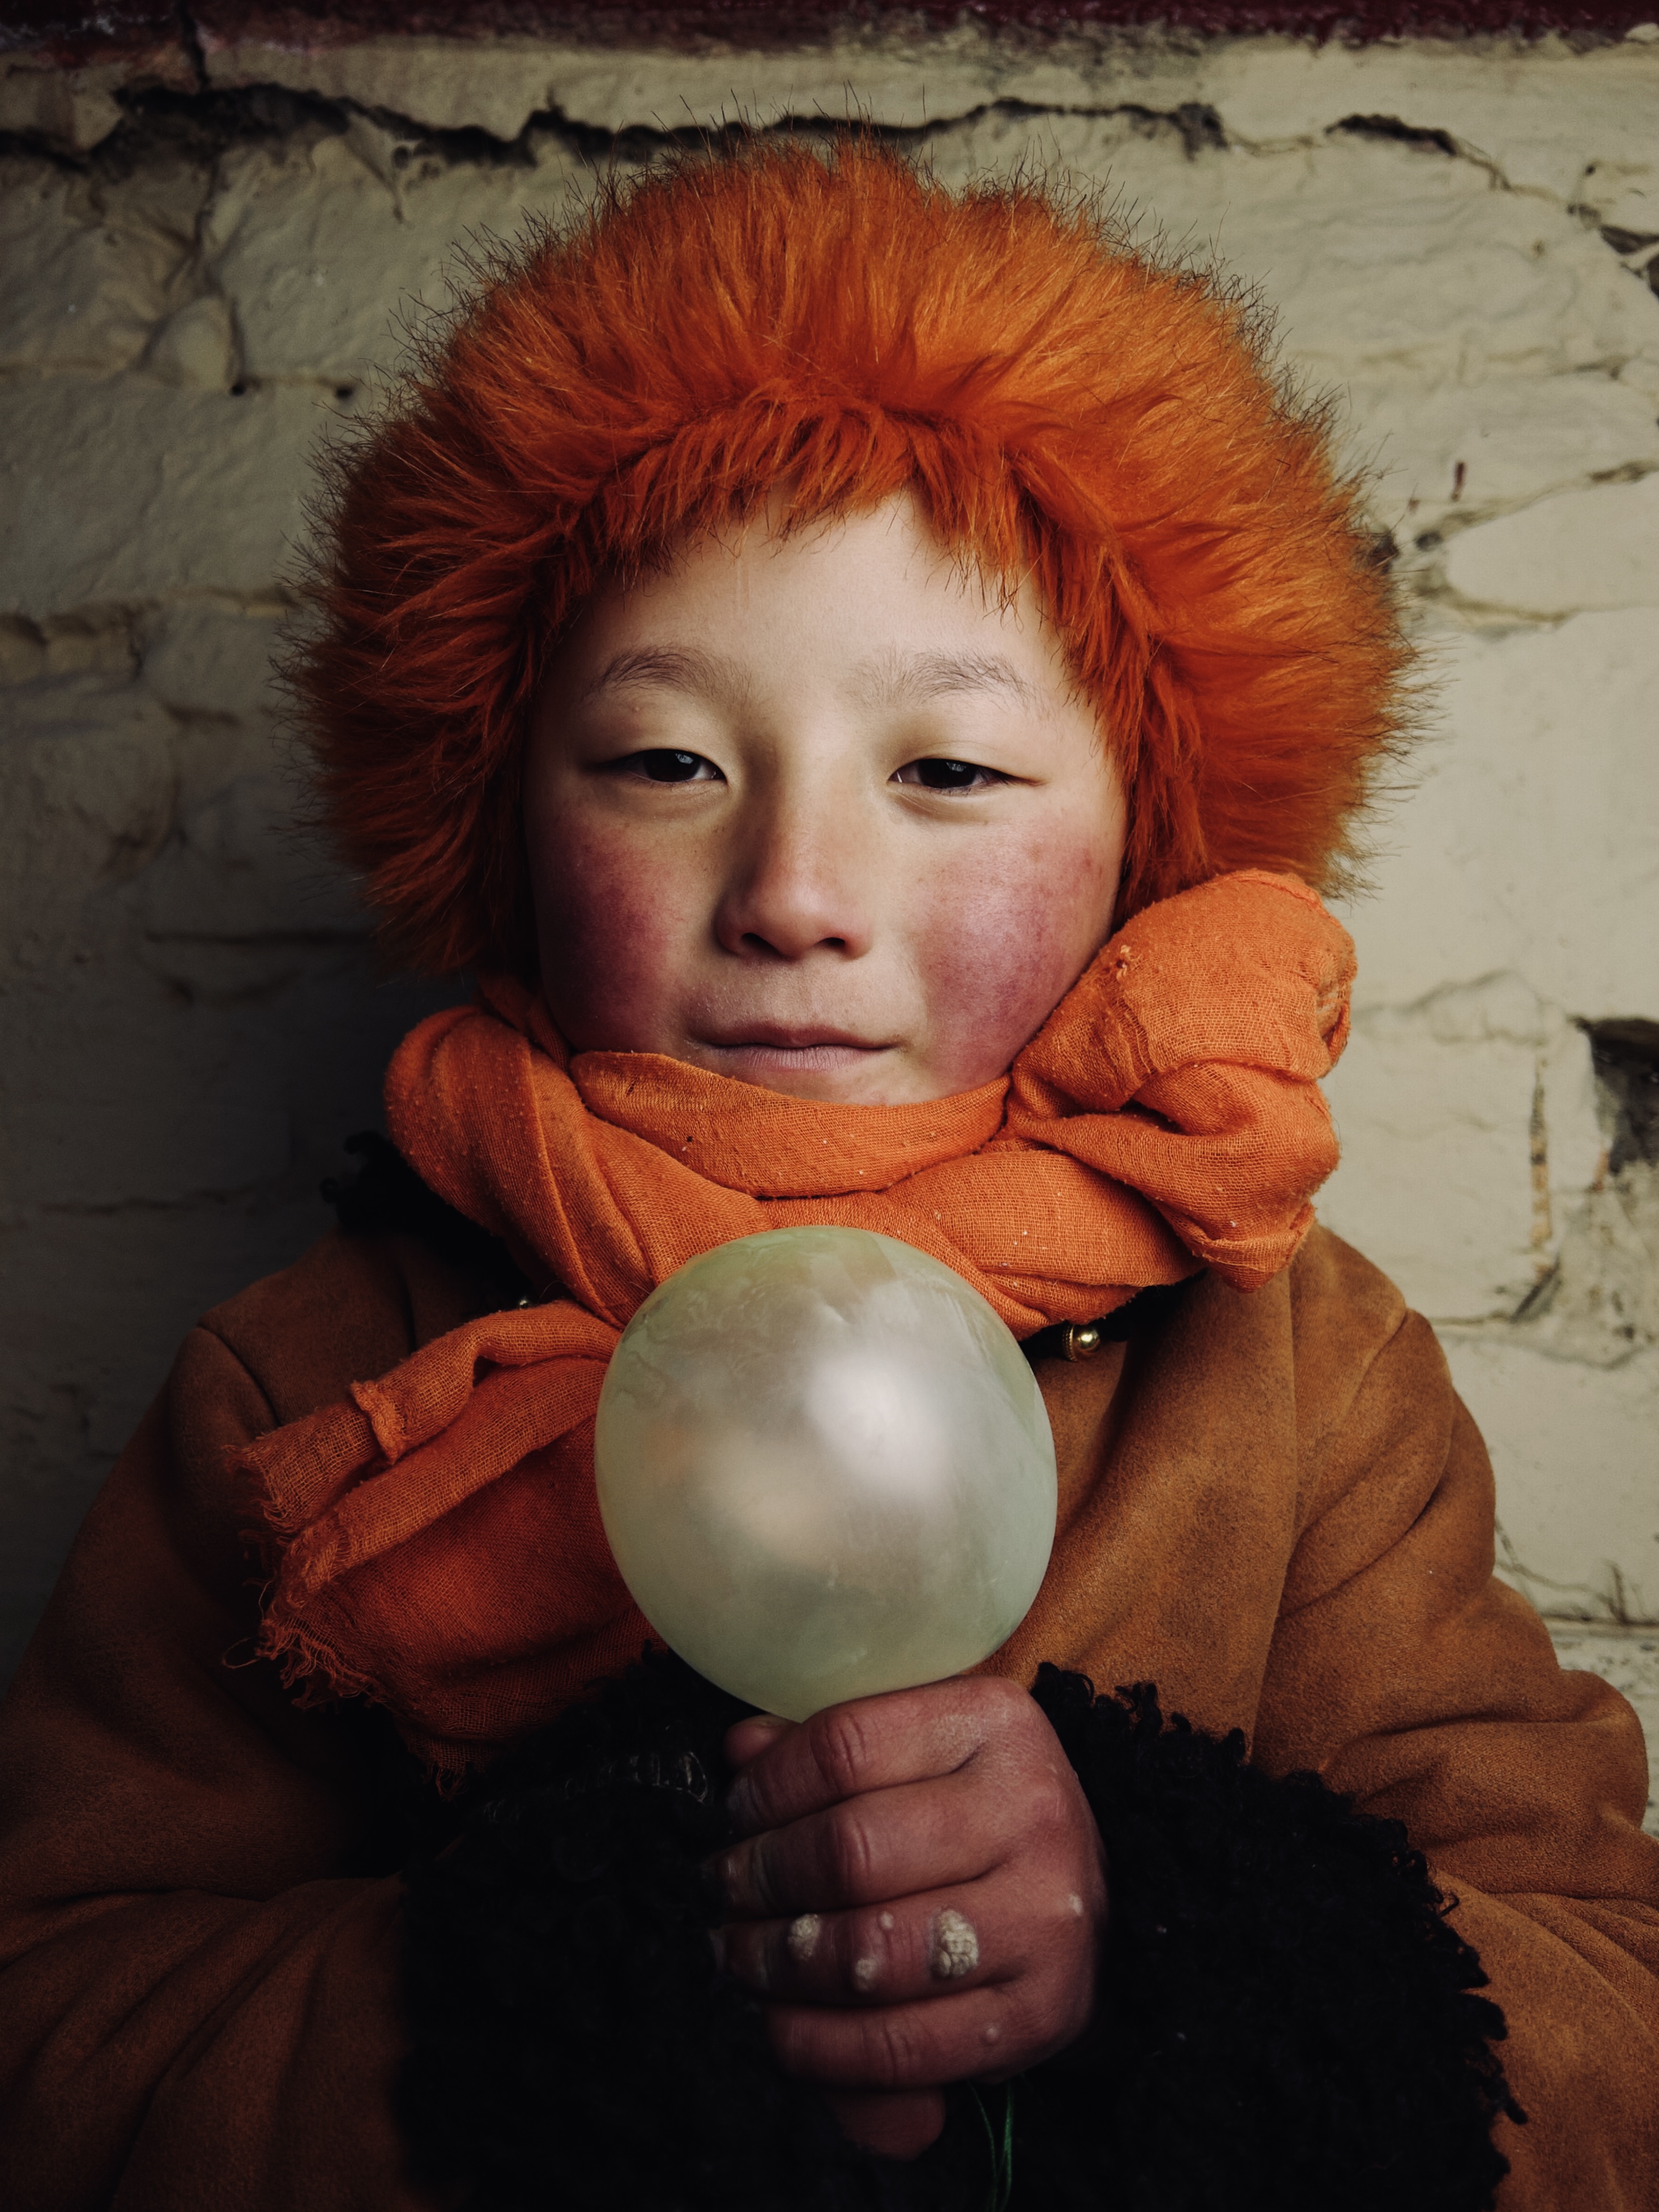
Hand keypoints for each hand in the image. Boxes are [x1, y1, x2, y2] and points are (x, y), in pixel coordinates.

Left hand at [708, 1676, 1107, 2158]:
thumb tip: (741, 1748)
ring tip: (739, 1956)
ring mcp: (1044, 1917)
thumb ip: (827, 1746)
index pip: (843, 1747)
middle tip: (723, 1891)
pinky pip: (902, 2046)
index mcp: (994, 1722)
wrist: (1087, 1894)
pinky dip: (819, 2045)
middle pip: (851, 1852)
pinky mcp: (1039, 2013)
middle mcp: (1031, 1810)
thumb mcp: (917, 1748)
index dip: (765, 1788)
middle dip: (761, 1880)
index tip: (731, 1815)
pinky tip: (779, 2024)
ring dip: (778, 1965)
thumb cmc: (974, 1809)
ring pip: (870, 1954)